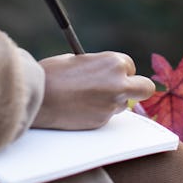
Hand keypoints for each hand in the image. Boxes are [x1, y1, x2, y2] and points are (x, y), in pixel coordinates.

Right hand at [33, 51, 154, 129]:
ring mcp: (112, 104)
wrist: (37, 97)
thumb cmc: (52, 75)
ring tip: (85, 98)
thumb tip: (105, 74)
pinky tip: (78, 108)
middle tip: (124, 90)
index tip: (111, 74)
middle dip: (137, 89)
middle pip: (145, 88)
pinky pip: (105, 116)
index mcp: (113, 62)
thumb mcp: (78, 61)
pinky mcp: (102, 121)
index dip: (121, 71)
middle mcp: (119, 83)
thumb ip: (98, 67)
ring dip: (111, 102)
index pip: (130, 66)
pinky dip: (96, 113)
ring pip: (122, 104)